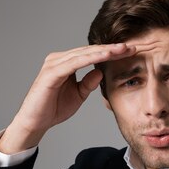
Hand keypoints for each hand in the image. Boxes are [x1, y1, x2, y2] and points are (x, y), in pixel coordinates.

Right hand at [0, 43, 134, 153]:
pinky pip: (75, 62)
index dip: (111, 53)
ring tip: (123, 49)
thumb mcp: (78, 95)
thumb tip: (101, 71)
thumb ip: (88, 83)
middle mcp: (59, 59)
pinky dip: (91, 58)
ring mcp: (54, 63)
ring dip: (105, 51)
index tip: (130, 52)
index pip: (92, 54)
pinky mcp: (52, 72)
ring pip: (84, 53)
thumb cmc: (53, 108)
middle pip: (90, 50)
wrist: (35, 122)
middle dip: (112, 49)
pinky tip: (106, 56)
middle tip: (132, 46)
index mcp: (66, 63)